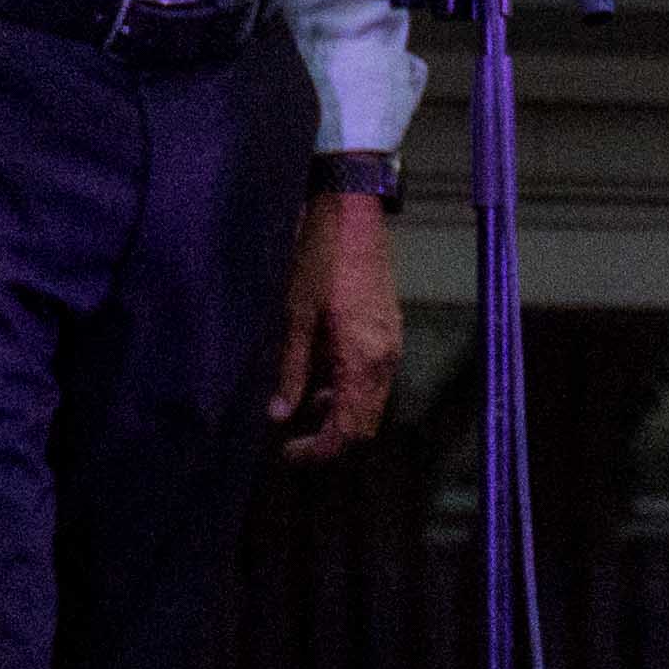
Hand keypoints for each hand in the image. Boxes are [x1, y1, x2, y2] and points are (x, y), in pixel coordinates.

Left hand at [265, 188, 403, 461]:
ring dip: (340, 415)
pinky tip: (322, 378)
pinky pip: (375, 379)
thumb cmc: (320, 262)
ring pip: (371, 403)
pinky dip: (350, 390)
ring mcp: (391, 345)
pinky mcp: (390, 332)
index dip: (318, 451)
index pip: (347, 430)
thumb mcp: (295, 318)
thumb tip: (277, 416)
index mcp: (361, 360)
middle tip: (293, 440)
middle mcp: (384, 359)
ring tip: (302, 406)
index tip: (287, 452)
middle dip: (330, 440)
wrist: (353, 216)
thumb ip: (291, 371)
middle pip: (364, 425)